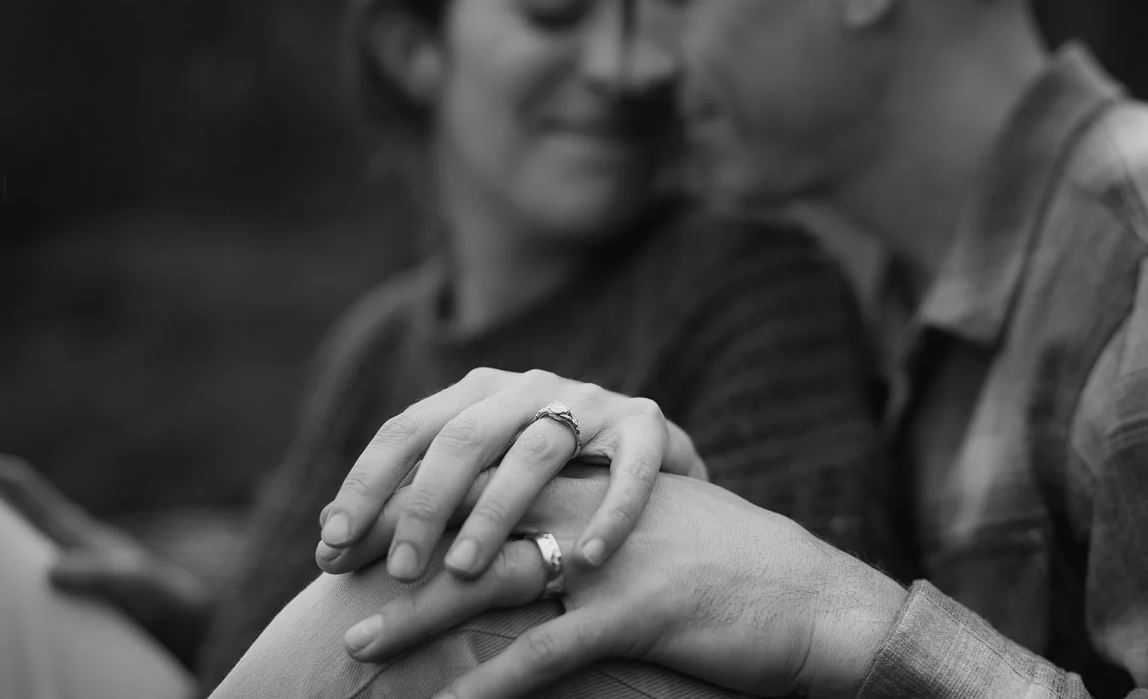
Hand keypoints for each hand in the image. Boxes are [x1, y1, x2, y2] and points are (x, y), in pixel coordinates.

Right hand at [0, 447, 212, 663]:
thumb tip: (51, 572)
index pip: (20, 489)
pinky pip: (13, 580)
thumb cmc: (166, 602)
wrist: (186, 625)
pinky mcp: (63, 596)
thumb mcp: (137, 584)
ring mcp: (62, 568)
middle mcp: (61, 544)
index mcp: (71, 531)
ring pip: (6, 544)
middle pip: (5, 510)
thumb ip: (103, 574)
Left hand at [316, 368, 708, 585]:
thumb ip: (419, 499)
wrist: (659, 467)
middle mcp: (532, 388)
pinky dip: (609, 512)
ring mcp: (593, 403)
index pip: (408, 429)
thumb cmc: (554, 486)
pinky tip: (586, 559)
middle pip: (464, 437)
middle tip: (399, 571)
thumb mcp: (486, 479)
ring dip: (498, 512)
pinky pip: (629, 469)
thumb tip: (327, 539)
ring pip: (536, 451)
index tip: (331, 546)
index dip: (366, 484)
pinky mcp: (650, 427)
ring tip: (468, 571)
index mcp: (480, 395)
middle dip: (423, 505)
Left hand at [332, 468, 904, 698]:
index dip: (414, 499)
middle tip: (334, 581)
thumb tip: (522, 526)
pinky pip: (550, 651)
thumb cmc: (729, 565)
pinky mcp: (640, 610)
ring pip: (495, 580)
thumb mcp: (650, 520)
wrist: (813, 595)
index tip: (357, 531)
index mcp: (594, 470)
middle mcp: (596, 499)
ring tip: (358, 645)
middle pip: (474, 518)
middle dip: (399, 551)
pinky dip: (492, 685)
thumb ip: (585, 508)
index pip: (482, 472)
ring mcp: (616, 552)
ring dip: (419, 618)